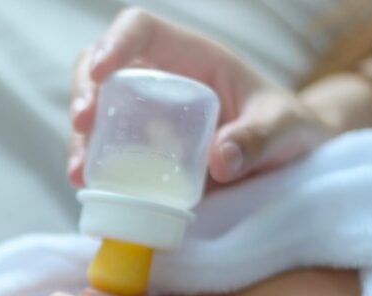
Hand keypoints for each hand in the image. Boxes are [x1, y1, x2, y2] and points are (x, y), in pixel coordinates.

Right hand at [68, 8, 335, 186]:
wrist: (289, 161)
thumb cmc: (291, 129)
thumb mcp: (285, 129)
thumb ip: (260, 139)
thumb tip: (220, 160)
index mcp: (193, 57)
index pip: (142, 30)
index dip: (115, 43)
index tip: (101, 74)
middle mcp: (161, 81)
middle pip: (101, 67)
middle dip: (82, 91)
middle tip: (82, 124)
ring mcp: (146, 118)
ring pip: (96, 113)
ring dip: (80, 139)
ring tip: (80, 173)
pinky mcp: (142, 153)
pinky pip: (106, 153)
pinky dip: (92, 168)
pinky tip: (90, 189)